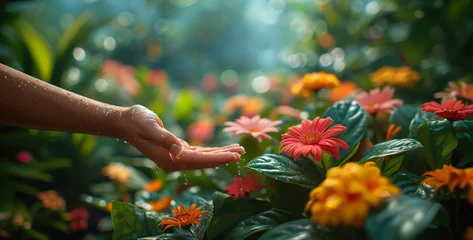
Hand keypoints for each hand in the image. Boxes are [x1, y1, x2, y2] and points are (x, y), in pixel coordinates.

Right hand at [119, 105, 244, 171]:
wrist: (126, 122)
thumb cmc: (137, 122)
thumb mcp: (150, 127)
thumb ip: (165, 138)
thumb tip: (180, 150)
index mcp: (169, 159)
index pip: (198, 161)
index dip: (217, 158)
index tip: (234, 156)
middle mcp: (174, 162)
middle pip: (204, 161)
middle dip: (223, 157)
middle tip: (242, 152)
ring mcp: (176, 158)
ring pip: (203, 158)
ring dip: (220, 154)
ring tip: (238, 150)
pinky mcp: (177, 151)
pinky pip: (198, 153)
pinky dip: (211, 151)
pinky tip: (222, 150)